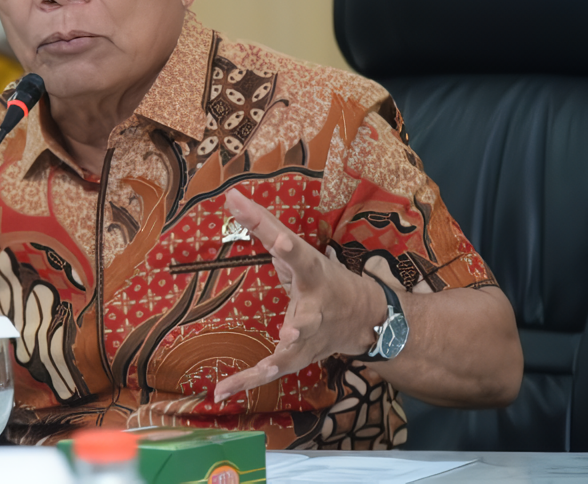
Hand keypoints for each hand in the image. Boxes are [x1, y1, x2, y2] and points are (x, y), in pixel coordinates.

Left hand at [213, 190, 384, 402]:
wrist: (365, 319)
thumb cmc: (323, 277)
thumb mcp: (298, 249)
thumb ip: (261, 223)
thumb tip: (230, 196)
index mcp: (314, 275)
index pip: (300, 257)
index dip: (289, 248)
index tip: (279, 240)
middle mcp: (316, 310)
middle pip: (308, 318)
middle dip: (300, 325)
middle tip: (291, 330)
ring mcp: (310, 339)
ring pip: (295, 352)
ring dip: (282, 359)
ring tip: (268, 365)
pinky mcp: (298, 358)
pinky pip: (271, 371)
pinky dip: (247, 381)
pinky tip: (222, 390)